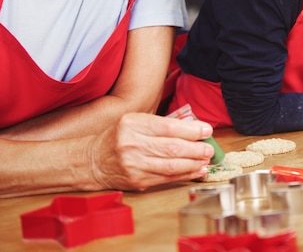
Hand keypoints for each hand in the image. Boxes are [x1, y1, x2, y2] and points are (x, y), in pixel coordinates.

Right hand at [88, 113, 213, 190]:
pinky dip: (184, 175)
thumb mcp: (135, 122)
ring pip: (171, 165)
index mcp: (133, 124)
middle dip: (196, 148)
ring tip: (206, 160)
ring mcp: (134, 164)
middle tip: (209, 148)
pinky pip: (166, 178)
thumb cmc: (119, 137)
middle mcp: (132, 144)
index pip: (169, 127)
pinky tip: (196, 170)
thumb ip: (161, 124)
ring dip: (193, 163)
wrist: (93, 160)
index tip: (207, 130)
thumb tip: (194, 128)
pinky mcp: (137, 180)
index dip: (192, 130)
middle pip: (172, 148)